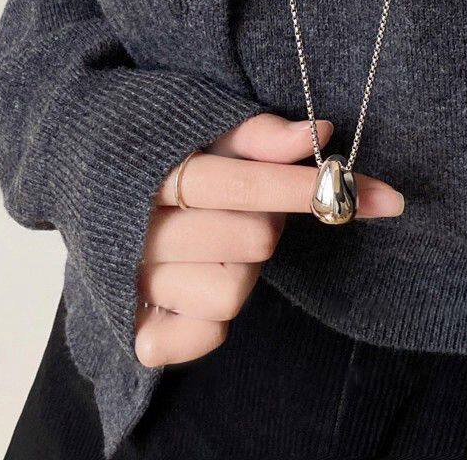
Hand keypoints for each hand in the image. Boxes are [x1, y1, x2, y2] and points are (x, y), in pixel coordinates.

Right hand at [134, 113, 404, 366]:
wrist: (88, 188)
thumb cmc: (159, 154)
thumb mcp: (200, 129)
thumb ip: (256, 134)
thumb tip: (321, 132)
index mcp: (149, 171)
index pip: (238, 183)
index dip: (304, 188)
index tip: (378, 195)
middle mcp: (134, 230)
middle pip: (250, 239)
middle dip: (269, 219)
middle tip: (253, 206)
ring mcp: (131, 283)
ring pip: (233, 291)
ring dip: (243, 266)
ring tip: (219, 241)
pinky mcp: (135, 328)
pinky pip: (205, 336)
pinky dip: (218, 317)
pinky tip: (204, 281)